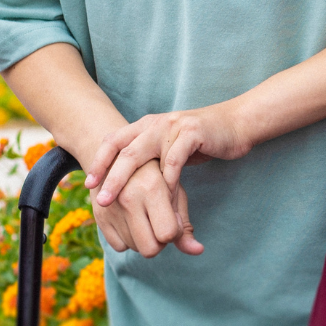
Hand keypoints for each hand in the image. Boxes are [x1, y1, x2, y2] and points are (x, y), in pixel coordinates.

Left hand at [86, 103, 250, 205]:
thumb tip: (128, 182)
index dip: (99, 162)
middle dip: (109, 176)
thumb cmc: (203, 140)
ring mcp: (174, 126)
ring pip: (145, 155)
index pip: (113, 140)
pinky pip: (174, 159)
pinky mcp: (192, 132)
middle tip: (101, 199)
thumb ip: (152, 159)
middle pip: (124, 150)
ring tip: (126, 202)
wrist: (237, 124)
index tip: (88, 184)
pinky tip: (164, 195)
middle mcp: (156, 123)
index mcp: (146, 125)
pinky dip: (167, 178)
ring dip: (134, 182)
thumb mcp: (171, 147)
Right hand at [92, 158, 203, 256]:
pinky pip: (118, 247)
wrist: (121, 158)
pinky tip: (131, 220)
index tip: (173, 218)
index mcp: (152, 189)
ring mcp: (110, 209)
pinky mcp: (98, 217)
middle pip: (150, 249)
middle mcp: (128, 199)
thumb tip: (198, 251)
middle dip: (160, 242)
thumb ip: (185, 225)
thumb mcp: (175, 193)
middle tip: (160, 223)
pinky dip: (128, 239)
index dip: (174, 231)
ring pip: (134, 248)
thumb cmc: (157, 176)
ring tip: (145, 217)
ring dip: (144, 239)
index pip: (167, 234)